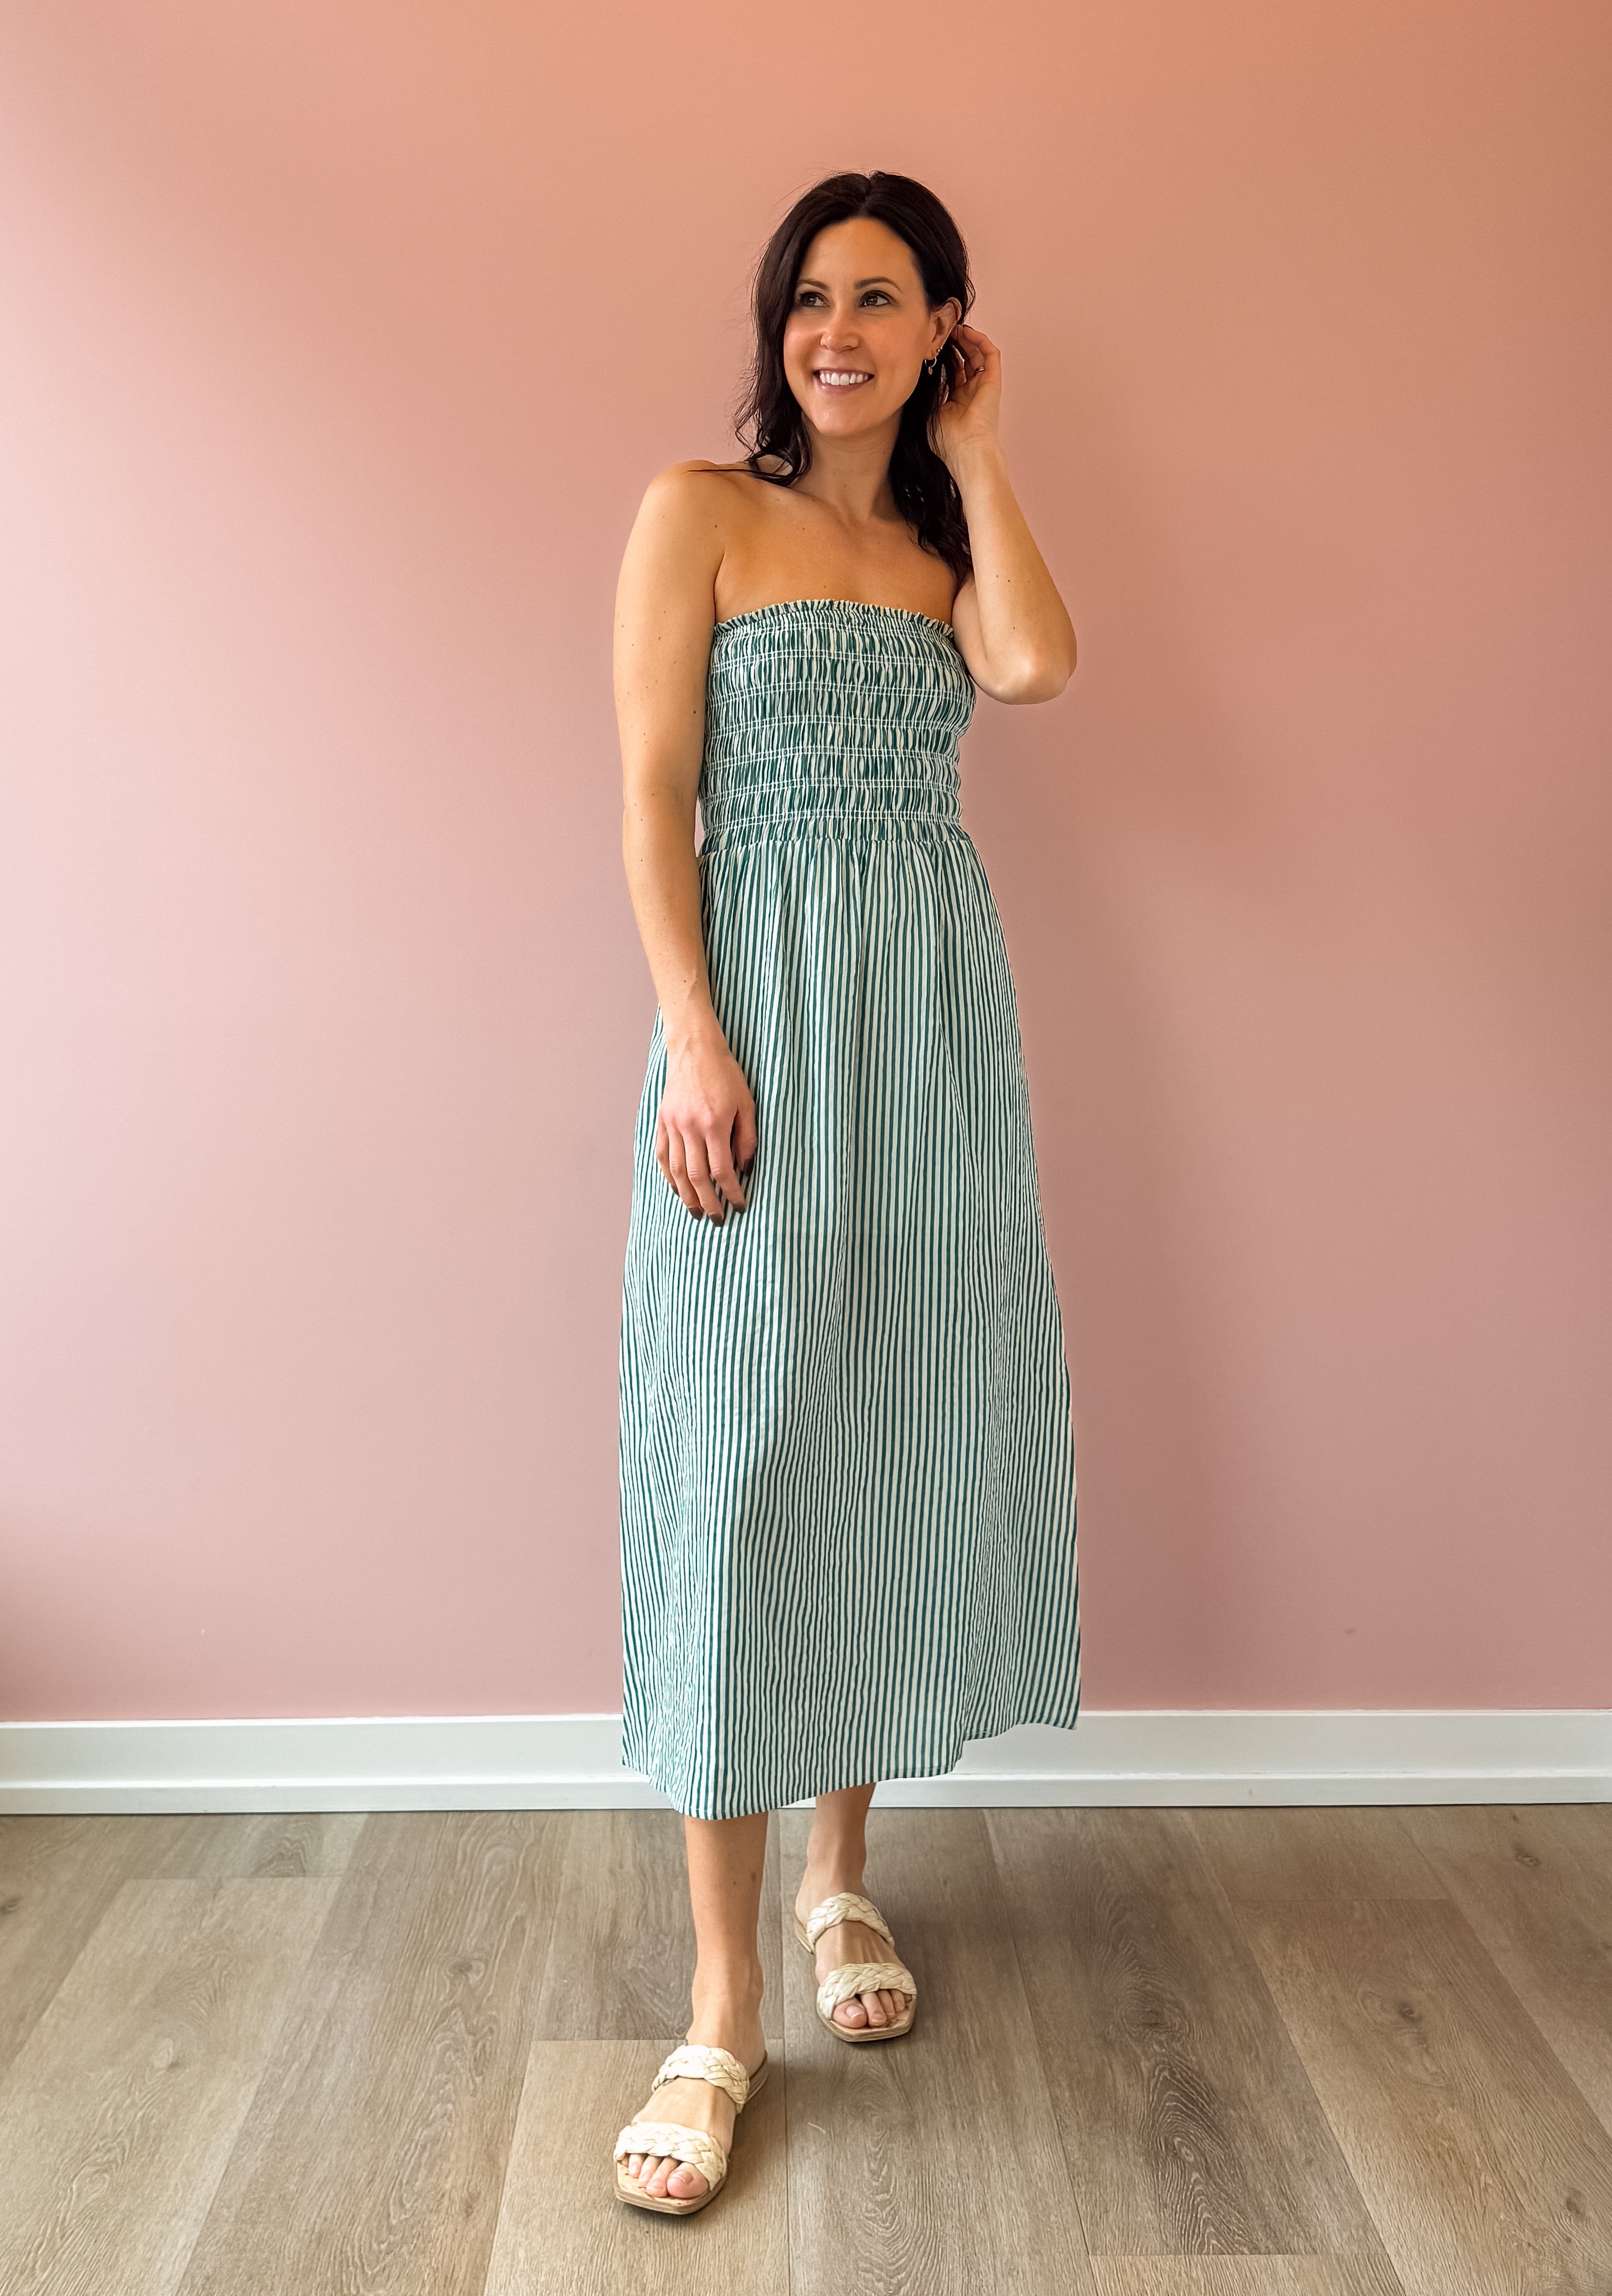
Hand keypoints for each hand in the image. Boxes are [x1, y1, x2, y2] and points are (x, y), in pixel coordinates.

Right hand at [656, 1027, 756, 1221]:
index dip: (731, 1192)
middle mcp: (690, 1127)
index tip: (739, 1205)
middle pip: (696, 1177)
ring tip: (695, 1211)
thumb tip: (744, 1169)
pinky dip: (669, 1176)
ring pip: (677, 1170)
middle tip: (716, 1219)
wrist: (695, 1050)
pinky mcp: (662, 1121)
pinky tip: (677, 1189)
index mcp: (714, 1123)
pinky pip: (663, 1155)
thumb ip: (747, 1138)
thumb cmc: (726, 1075)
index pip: (722, 1170)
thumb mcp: (747, 1104)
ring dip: (686, 1195)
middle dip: (707, 1202)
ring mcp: (672, 1125)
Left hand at [932, 323, 1001, 470]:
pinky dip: (980, 340)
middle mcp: (973, 392)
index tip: (932, 344)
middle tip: (943, 330)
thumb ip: (925, 394)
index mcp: (958, 401)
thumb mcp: (928, 413)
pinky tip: (966, 331)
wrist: (966, 450)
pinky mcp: (993, 381)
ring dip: (966, 339)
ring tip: (953, 326)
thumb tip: (912, 376)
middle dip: (955, 344)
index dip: (944, 356)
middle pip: (966, 360)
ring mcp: (984, 386)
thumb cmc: (947, 441)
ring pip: (978, 354)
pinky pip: (990, 354)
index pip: (954, 371)